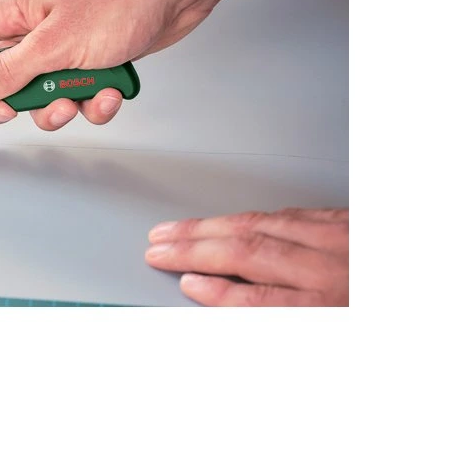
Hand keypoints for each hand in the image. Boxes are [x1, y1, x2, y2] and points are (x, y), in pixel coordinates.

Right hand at [0, 0, 215, 129]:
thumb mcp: (56, 42)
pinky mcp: (87, 65)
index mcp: (11, 14)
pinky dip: (94, 102)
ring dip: (60, 106)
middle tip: (16, 106)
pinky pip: (76, 100)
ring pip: (37, 99)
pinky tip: (109, 89)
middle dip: (10, 103)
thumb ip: (13, 71)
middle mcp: (30, 31)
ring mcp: (58, 50)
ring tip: (80, 92)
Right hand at [144, 207, 348, 305]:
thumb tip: (224, 299)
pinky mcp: (350, 219)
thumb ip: (281, 314)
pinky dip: (254, 216)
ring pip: (261, 222)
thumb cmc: (378, 310)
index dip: (215, 291)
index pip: (256, 297)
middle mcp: (334, 266)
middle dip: (194, 246)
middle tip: (159, 246)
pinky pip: (291, 212)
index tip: (184, 282)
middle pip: (248, 250)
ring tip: (178, 229)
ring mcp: (342, 236)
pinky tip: (232, 219)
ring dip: (212, 226)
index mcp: (331, 305)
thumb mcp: (336, 325)